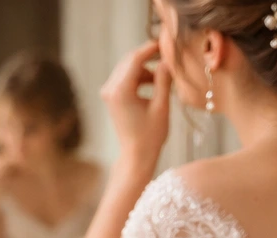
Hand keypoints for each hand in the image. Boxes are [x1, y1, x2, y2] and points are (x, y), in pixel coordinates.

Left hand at [101, 40, 171, 174]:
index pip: (136, 58)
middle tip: (168, 55)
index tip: (166, 43)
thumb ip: (163, 80)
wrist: (136, 155)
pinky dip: (139, 77)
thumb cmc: (151, 135)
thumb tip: (167, 60)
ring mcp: (108, 92)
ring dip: (146, 68)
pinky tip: (154, 84)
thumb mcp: (161, 106)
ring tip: (164, 76)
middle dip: (149, 56)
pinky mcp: (111, 96)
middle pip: (130, 60)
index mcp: (120, 90)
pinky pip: (126, 78)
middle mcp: (110, 89)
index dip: (151, 48)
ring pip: (128, 68)